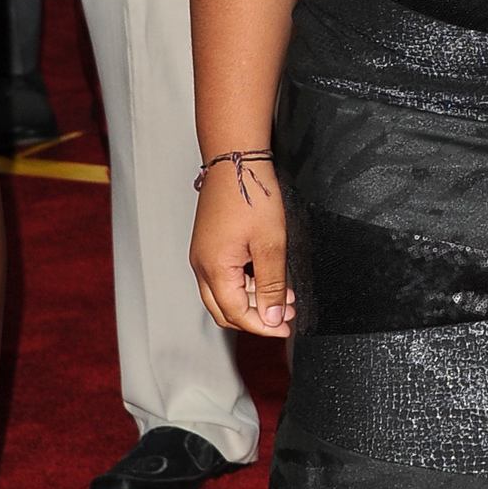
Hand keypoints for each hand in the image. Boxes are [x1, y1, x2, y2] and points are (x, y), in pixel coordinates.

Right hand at [190, 153, 293, 336]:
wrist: (236, 160)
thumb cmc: (251, 195)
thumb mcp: (271, 244)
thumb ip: (272, 284)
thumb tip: (272, 317)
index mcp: (214, 269)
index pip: (236, 313)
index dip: (262, 326)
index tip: (285, 328)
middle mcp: (202, 265)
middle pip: (224, 310)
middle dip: (256, 318)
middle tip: (285, 318)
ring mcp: (203, 255)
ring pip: (224, 294)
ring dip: (254, 300)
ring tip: (285, 297)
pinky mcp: (209, 245)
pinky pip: (224, 276)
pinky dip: (247, 283)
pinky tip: (270, 277)